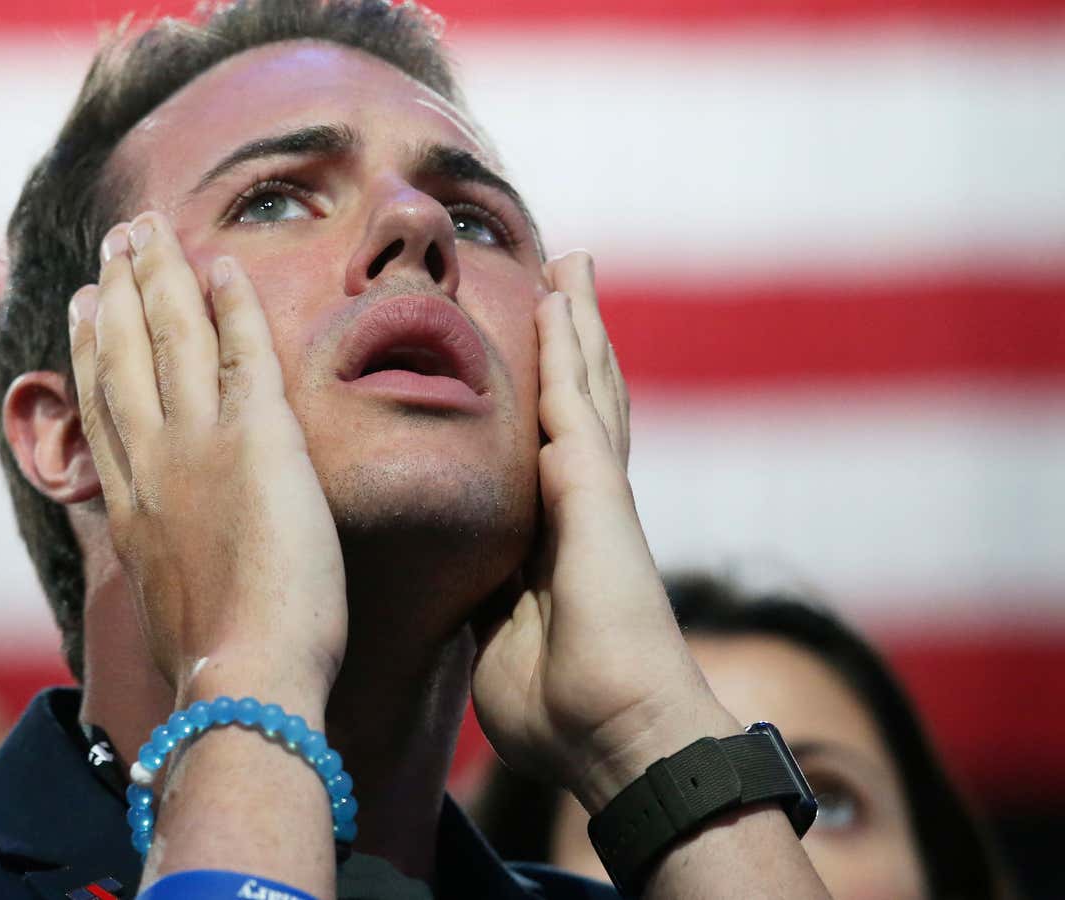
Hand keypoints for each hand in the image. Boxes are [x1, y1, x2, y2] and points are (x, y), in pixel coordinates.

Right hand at [67, 211, 346, 706]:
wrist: (244, 678)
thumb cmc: (216, 666)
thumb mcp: (164, 609)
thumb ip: (160, 569)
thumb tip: (166, 576)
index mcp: (128, 503)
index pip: (102, 405)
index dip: (88, 347)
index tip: (83, 306)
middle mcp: (150, 461)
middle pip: (121, 352)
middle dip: (116, 289)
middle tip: (114, 242)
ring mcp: (197, 443)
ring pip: (170, 335)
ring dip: (160, 275)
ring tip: (151, 231)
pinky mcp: (257, 438)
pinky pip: (242, 349)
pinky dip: (230, 302)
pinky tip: (224, 265)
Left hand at [471, 253, 735, 811]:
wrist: (615, 736)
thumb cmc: (562, 710)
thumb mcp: (500, 641)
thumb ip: (489, 604)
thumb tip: (466, 601)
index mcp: (555, 538)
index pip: (547, 447)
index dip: (543, 397)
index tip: (528, 355)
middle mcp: (580, 503)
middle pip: (578, 400)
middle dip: (571, 340)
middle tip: (563, 276)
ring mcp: (594, 491)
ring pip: (585, 384)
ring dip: (576, 321)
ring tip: (571, 262)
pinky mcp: (596, 490)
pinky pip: (577, 401)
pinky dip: (570, 346)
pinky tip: (560, 297)